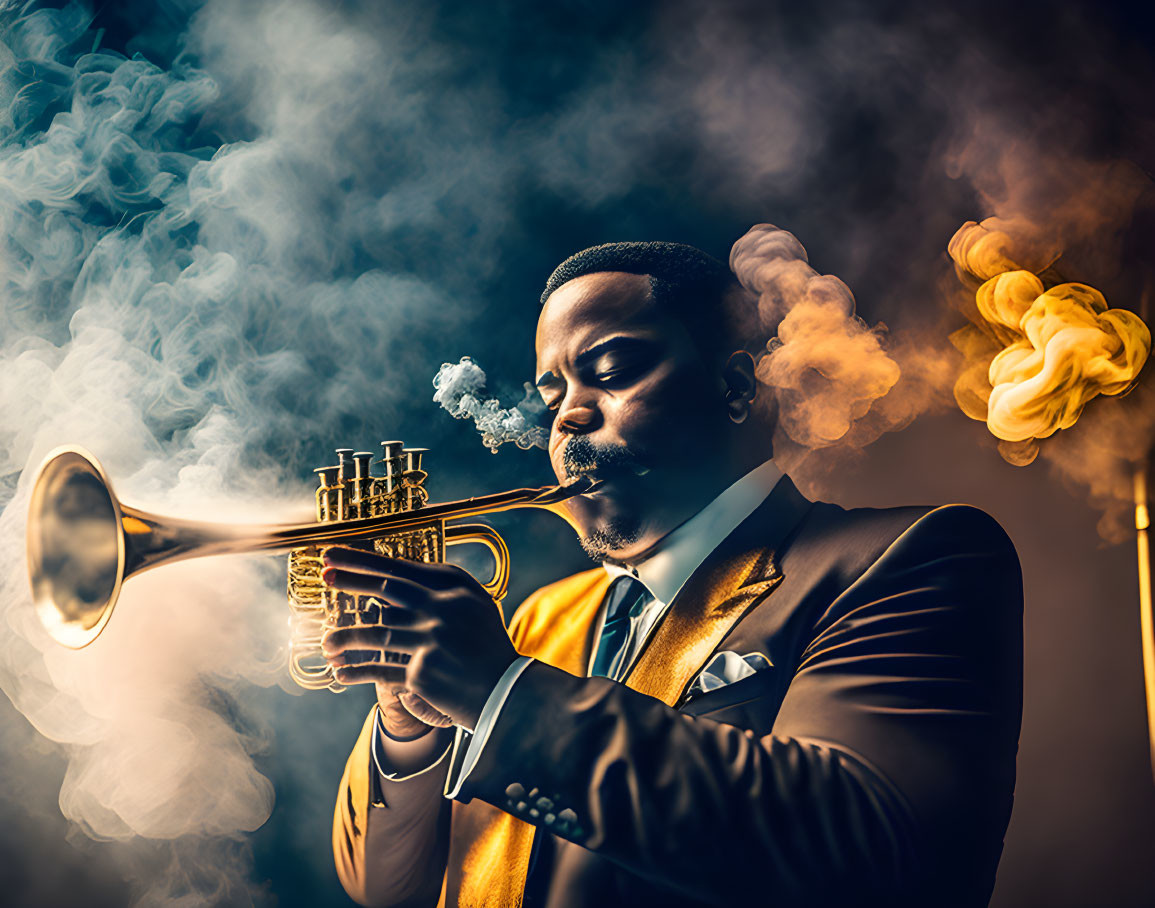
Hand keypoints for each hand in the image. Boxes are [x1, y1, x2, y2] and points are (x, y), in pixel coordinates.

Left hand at [319, 547, 519, 730]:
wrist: (506, 690)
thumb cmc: (486, 646)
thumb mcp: (473, 605)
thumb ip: (440, 589)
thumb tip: (393, 577)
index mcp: (454, 587)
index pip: (400, 567)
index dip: (363, 560)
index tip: (334, 555)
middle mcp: (441, 608)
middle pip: (385, 588)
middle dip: (349, 580)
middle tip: (323, 575)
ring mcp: (431, 639)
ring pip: (375, 631)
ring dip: (345, 636)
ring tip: (327, 642)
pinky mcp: (422, 671)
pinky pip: (380, 668)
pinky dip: (357, 671)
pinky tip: (340, 672)